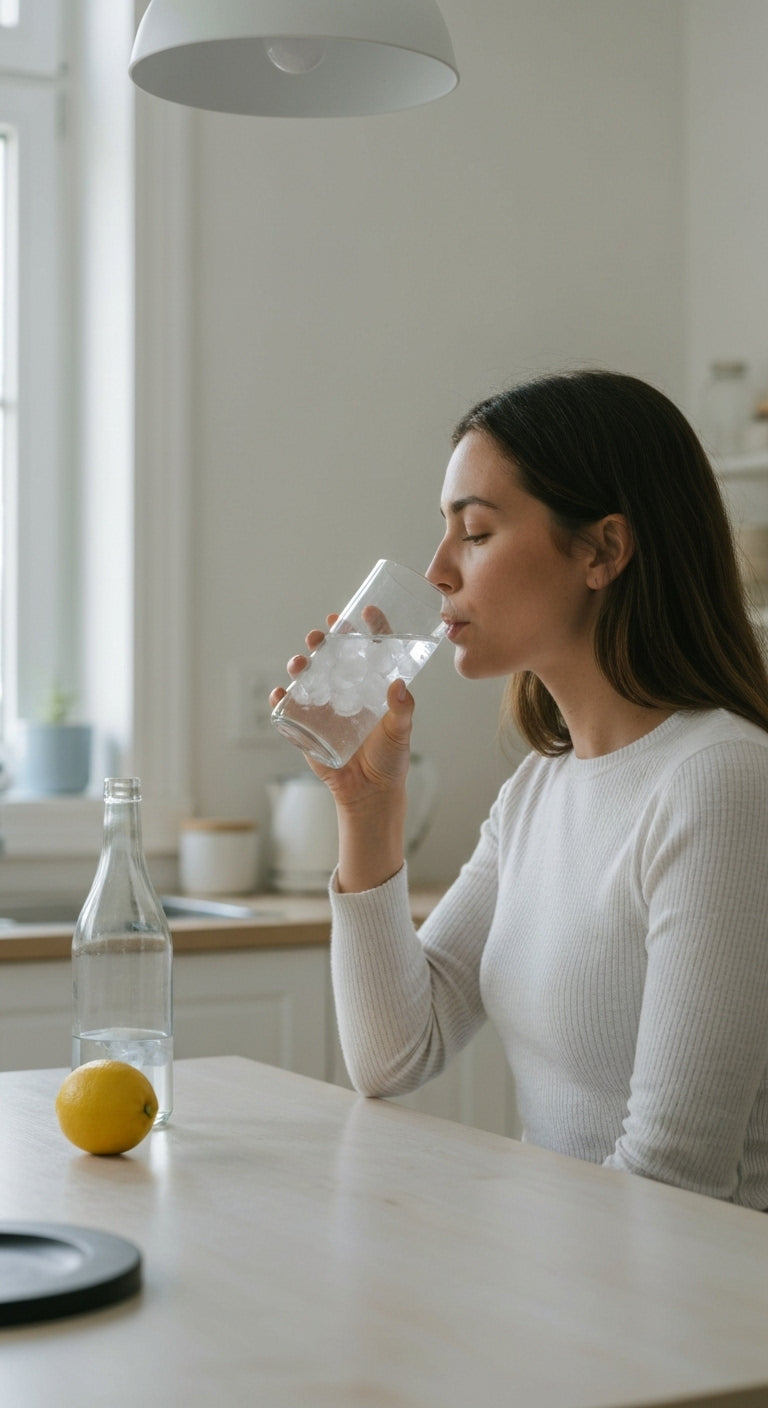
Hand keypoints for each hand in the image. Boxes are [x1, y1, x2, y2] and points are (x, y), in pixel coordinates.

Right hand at [269, 617, 414, 807]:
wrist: (369, 793)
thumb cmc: (390, 759)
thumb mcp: (401, 732)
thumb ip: (401, 709)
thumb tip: (398, 685)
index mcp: (372, 686)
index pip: (371, 650)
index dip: (369, 628)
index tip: (364, 611)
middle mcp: (346, 691)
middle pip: (333, 657)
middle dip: (324, 642)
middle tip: (320, 634)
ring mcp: (325, 707)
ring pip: (308, 678)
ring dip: (301, 666)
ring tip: (300, 662)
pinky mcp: (308, 727)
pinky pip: (289, 709)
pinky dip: (280, 699)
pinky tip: (279, 693)